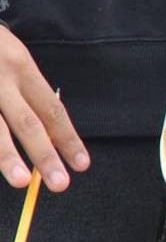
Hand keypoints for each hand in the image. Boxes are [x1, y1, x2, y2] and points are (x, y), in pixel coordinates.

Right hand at [0, 26, 89, 191]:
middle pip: (27, 122)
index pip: (52, 109)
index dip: (68, 139)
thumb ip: (25, 91)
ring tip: (21, 181)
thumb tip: (48, 135)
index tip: (82, 164)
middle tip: (61, 184)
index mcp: (21, 66)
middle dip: (45, 155)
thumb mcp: (10, 57)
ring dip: (7, 156)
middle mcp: (0, 78)